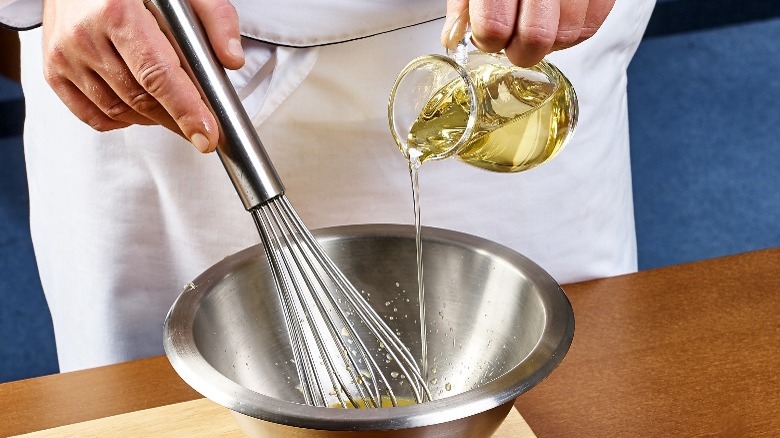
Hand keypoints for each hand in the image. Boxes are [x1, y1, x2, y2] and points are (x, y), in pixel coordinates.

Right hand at [41, 0, 244, 151]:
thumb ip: (214, 17)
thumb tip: (231, 59)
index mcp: (117, 10)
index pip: (158, 75)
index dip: (186, 110)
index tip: (206, 135)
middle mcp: (85, 35)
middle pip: (140, 98)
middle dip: (177, 120)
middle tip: (201, 126)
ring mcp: (65, 55)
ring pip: (118, 111)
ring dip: (152, 120)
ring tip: (173, 110)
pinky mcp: (54, 70)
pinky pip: (93, 115)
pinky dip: (122, 120)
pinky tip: (140, 109)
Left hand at [441, 0, 615, 66]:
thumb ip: (464, 3)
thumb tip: (454, 36)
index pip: (494, 27)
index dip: (488, 39)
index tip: (488, 33)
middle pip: (535, 38)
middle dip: (519, 49)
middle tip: (512, 37)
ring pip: (566, 36)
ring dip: (547, 43)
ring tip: (535, 23)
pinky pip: (590, 26)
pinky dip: (571, 32)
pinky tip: (556, 19)